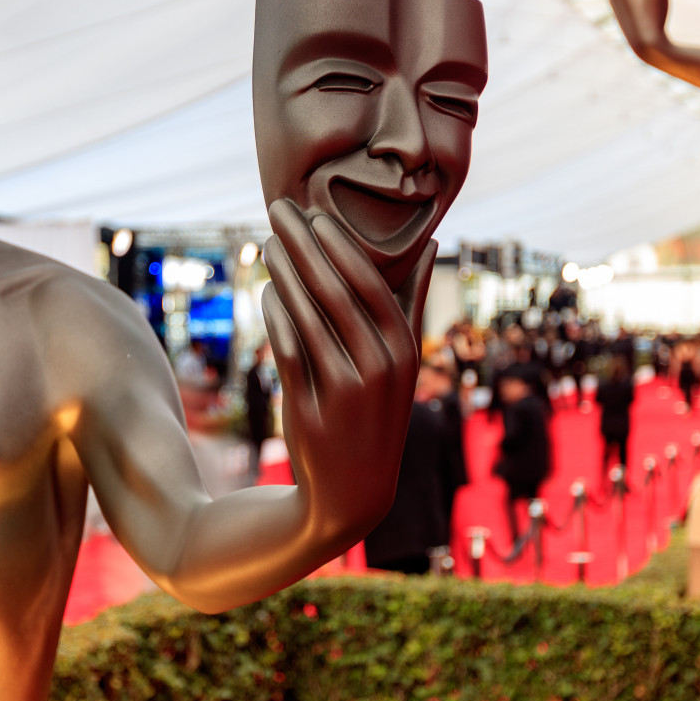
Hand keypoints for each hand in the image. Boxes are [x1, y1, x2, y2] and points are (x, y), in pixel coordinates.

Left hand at [262, 199, 430, 542]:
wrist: (353, 492)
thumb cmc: (377, 412)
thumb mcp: (404, 361)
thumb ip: (414, 302)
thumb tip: (434, 243)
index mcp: (405, 351)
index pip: (370, 283)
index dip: (339, 244)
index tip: (314, 212)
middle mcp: (380, 368)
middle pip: (335, 291)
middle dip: (304, 244)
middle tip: (278, 208)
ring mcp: (345, 391)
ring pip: (307, 316)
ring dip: (283, 273)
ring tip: (267, 242)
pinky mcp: (311, 410)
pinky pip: (288, 350)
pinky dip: (275, 316)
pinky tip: (265, 290)